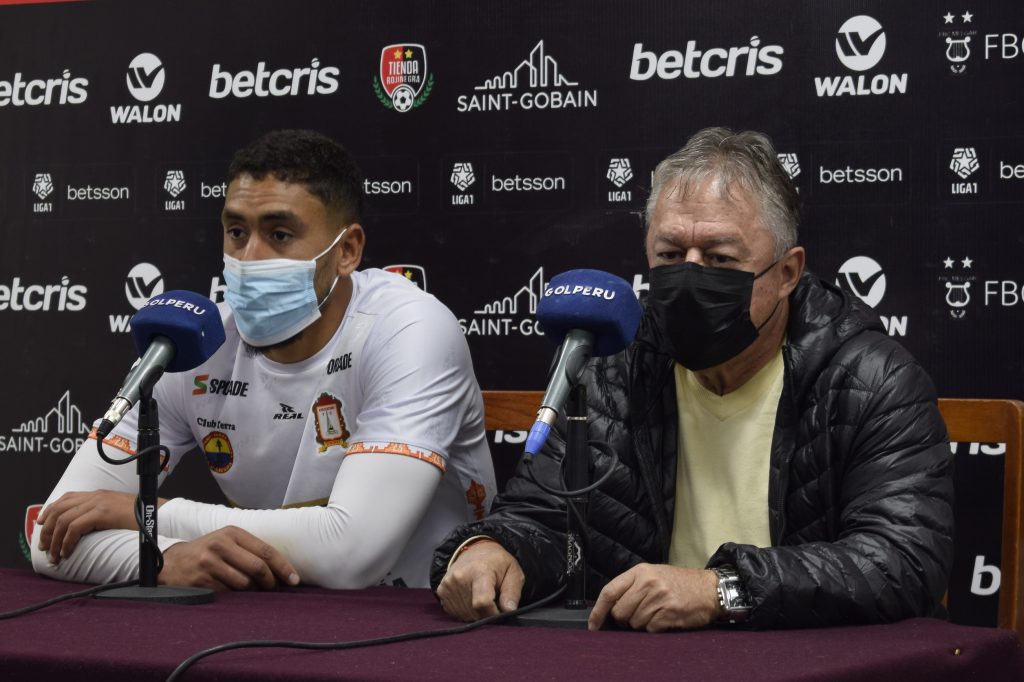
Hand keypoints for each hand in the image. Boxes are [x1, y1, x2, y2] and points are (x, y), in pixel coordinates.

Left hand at [37, 490, 139, 563]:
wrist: (159, 514)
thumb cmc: (143, 517)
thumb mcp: (118, 512)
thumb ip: (102, 514)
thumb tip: (87, 528)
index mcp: (99, 494)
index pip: (66, 498)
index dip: (50, 511)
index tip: (41, 525)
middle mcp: (96, 496)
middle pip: (59, 509)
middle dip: (47, 529)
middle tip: (45, 546)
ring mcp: (99, 503)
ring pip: (63, 519)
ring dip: (55, 540)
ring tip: (55, 555)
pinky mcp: (102, 513)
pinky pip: (74, 528)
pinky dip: (67, 542)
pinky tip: (67, 552)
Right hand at [159, 526, 299, 590]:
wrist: (171, 564)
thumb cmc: (207, 553)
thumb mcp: (226, 542)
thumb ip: (250, 550)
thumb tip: (281, 570)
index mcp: (231, 533)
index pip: (265, 551)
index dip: (283, 567)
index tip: (294, 580)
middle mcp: (220, 545)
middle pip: (258, 568)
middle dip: (271, 582)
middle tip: (275, 590)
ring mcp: (209, 564)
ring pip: (244, 584)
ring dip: (254, 592)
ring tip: (254, 592)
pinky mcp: (201, 581)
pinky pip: (229, 594)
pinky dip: (237, 598)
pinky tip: (236, 596)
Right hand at [436, 539, 524, 620]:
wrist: (476, 551)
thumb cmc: (497, 563)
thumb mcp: (513, 572)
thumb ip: (512, 592)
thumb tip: (509, 611)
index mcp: (480, 571)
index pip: (482, 602)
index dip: (493, 614)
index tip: (500, 611)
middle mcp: (460, 577)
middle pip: (474, 612)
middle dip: (486, 613)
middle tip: (493, 601)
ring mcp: (448, 584)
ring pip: (465, 615)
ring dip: (476, 614)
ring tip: (482, 597)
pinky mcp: (441, 590)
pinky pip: (455, 613)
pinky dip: (466, 611)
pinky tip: (471, 598)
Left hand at [588, 563, 719, 631]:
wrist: (709, 589)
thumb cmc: (679, 583)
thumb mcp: (653, 574)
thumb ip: (631, 586)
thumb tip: (609, 608)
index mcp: (640, 571)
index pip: (609, 591)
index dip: (598, 611)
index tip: (593, 624)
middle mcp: (648, 583)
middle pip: (620, 612)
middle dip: (625, 619)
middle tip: (638, 613)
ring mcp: (659, 598)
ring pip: (635, 623)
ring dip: (642, 623)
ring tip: (656, 612)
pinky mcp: (669, 613)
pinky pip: (650, 629)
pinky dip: (655, 628)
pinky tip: (665, 618)